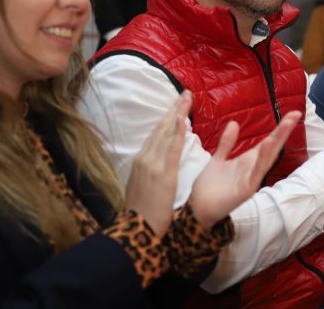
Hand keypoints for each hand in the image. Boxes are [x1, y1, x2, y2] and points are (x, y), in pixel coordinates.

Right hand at [125, 90, 190, 237]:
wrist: (136, 231)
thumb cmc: (141, 214)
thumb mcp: (142, 187)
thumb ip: (150, 172)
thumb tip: (158, 163)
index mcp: (141, 161)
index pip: (157, 134)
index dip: (168, 117)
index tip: (177, 104)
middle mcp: (145, 158)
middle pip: (161, 128)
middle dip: (174, 109)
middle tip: (185, 92)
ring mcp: (152, 165)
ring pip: (166, 134)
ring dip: (177, 114)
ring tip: (187, 97)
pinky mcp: (163, 174)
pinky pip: (172, 149)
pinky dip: (177, 133)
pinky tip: (183, 120)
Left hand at [189, 111, 299, 229]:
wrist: (197, 209)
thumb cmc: (209, 187)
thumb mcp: (218, 159)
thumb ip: (227, 143)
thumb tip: (234, 123)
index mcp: (248, 161)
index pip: (268, 141)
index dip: (280, 128)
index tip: (293, 113)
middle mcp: (253, 169)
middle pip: (272, 147)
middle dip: (283, 131)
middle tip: (296, 114)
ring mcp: (251, 180)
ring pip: (266, 160)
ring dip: (275, 143)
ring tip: (284, 126)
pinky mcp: (245, 191)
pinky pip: (255, 174)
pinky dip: (261, 162)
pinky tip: (266, 148)